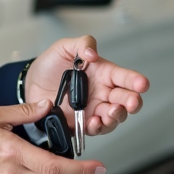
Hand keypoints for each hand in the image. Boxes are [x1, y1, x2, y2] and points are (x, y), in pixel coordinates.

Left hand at [24, 36, 148, 136]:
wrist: (31, 85)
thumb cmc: (51, 65)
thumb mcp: (64, 47)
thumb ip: (82, 44)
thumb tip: (93, 53)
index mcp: (103, 73)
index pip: (124, 77)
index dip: (135, 81)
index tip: (142, 84)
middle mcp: (103, 92)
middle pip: (125, 99)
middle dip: (132, 102)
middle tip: (131, 102)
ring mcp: (94, 109)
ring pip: (114, 117)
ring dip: (116, 116)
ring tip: (111, 112)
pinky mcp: (82, 123)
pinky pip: (95, 129)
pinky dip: (98, 127)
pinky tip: (94, 122)